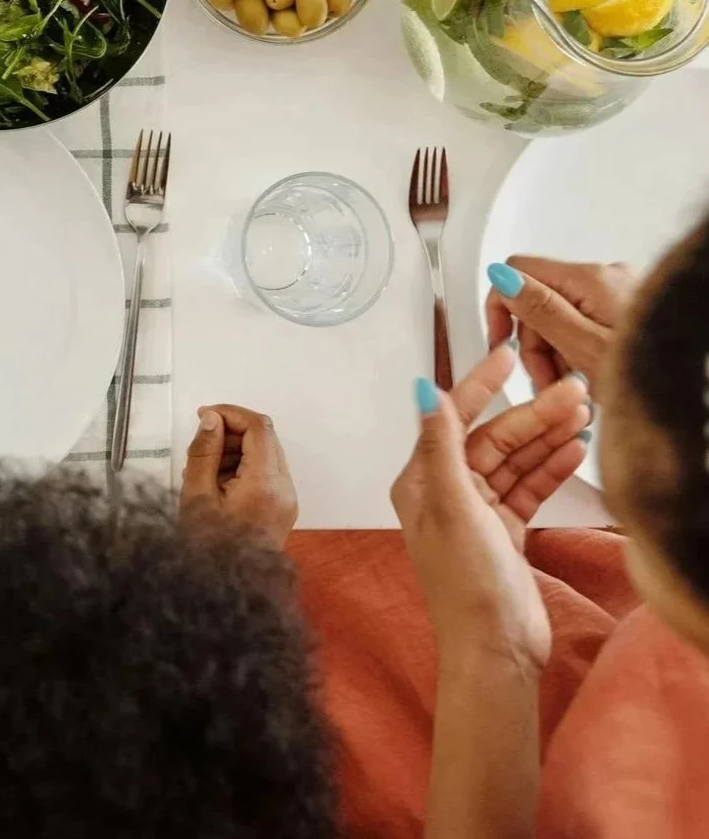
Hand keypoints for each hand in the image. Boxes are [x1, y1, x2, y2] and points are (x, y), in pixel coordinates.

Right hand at [180, 404, 298, 546]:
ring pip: (266, 453)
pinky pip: (267, 472)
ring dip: (237, 449)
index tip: (203, 417)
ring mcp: (288, 499)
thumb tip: (212, 418)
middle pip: (265, 437)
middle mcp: (285, 488)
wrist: (229, 590)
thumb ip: (204, 452)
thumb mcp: (197, 495)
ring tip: (206, 470)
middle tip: (201, 446)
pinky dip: (244, 466)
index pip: (258, 427)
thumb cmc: (208, 546)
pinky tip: (220, 483)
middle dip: (232, 432)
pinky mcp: (284, 507)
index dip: (230, 413)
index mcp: (265, 484)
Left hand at [391, 345, 589, 668]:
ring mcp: (476, 511)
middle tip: (571, 391)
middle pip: (492, 438)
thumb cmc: (465, 584)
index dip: (480, 384)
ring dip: (546, 438)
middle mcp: (445, 490)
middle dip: (530, 414)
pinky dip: (550, 469)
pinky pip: (528, 488)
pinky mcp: (504, 531)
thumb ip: (441, 446)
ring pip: (514, 461)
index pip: (453, 418)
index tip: (507, 355)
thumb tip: (425, 391)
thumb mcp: (452, 506)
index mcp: (421, 480)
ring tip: (583, 416)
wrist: (494, 649)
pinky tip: (575, 452)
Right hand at [487, 255, 634, 388]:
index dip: (501, 308)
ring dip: (558, 356)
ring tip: (576, 392)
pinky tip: (594, 383)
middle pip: (540, 300)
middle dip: (535, 345)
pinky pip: (589, 326)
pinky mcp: (633, 314)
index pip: (518, 270)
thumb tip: (503, 278)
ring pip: (563, 317)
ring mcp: (623, 295)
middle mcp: (608, 277)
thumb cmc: (658, 376)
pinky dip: (582, 354)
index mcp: (592, 279)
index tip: (502, 344)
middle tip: (548, 383)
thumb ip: (542, 309)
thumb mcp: (587, 348)